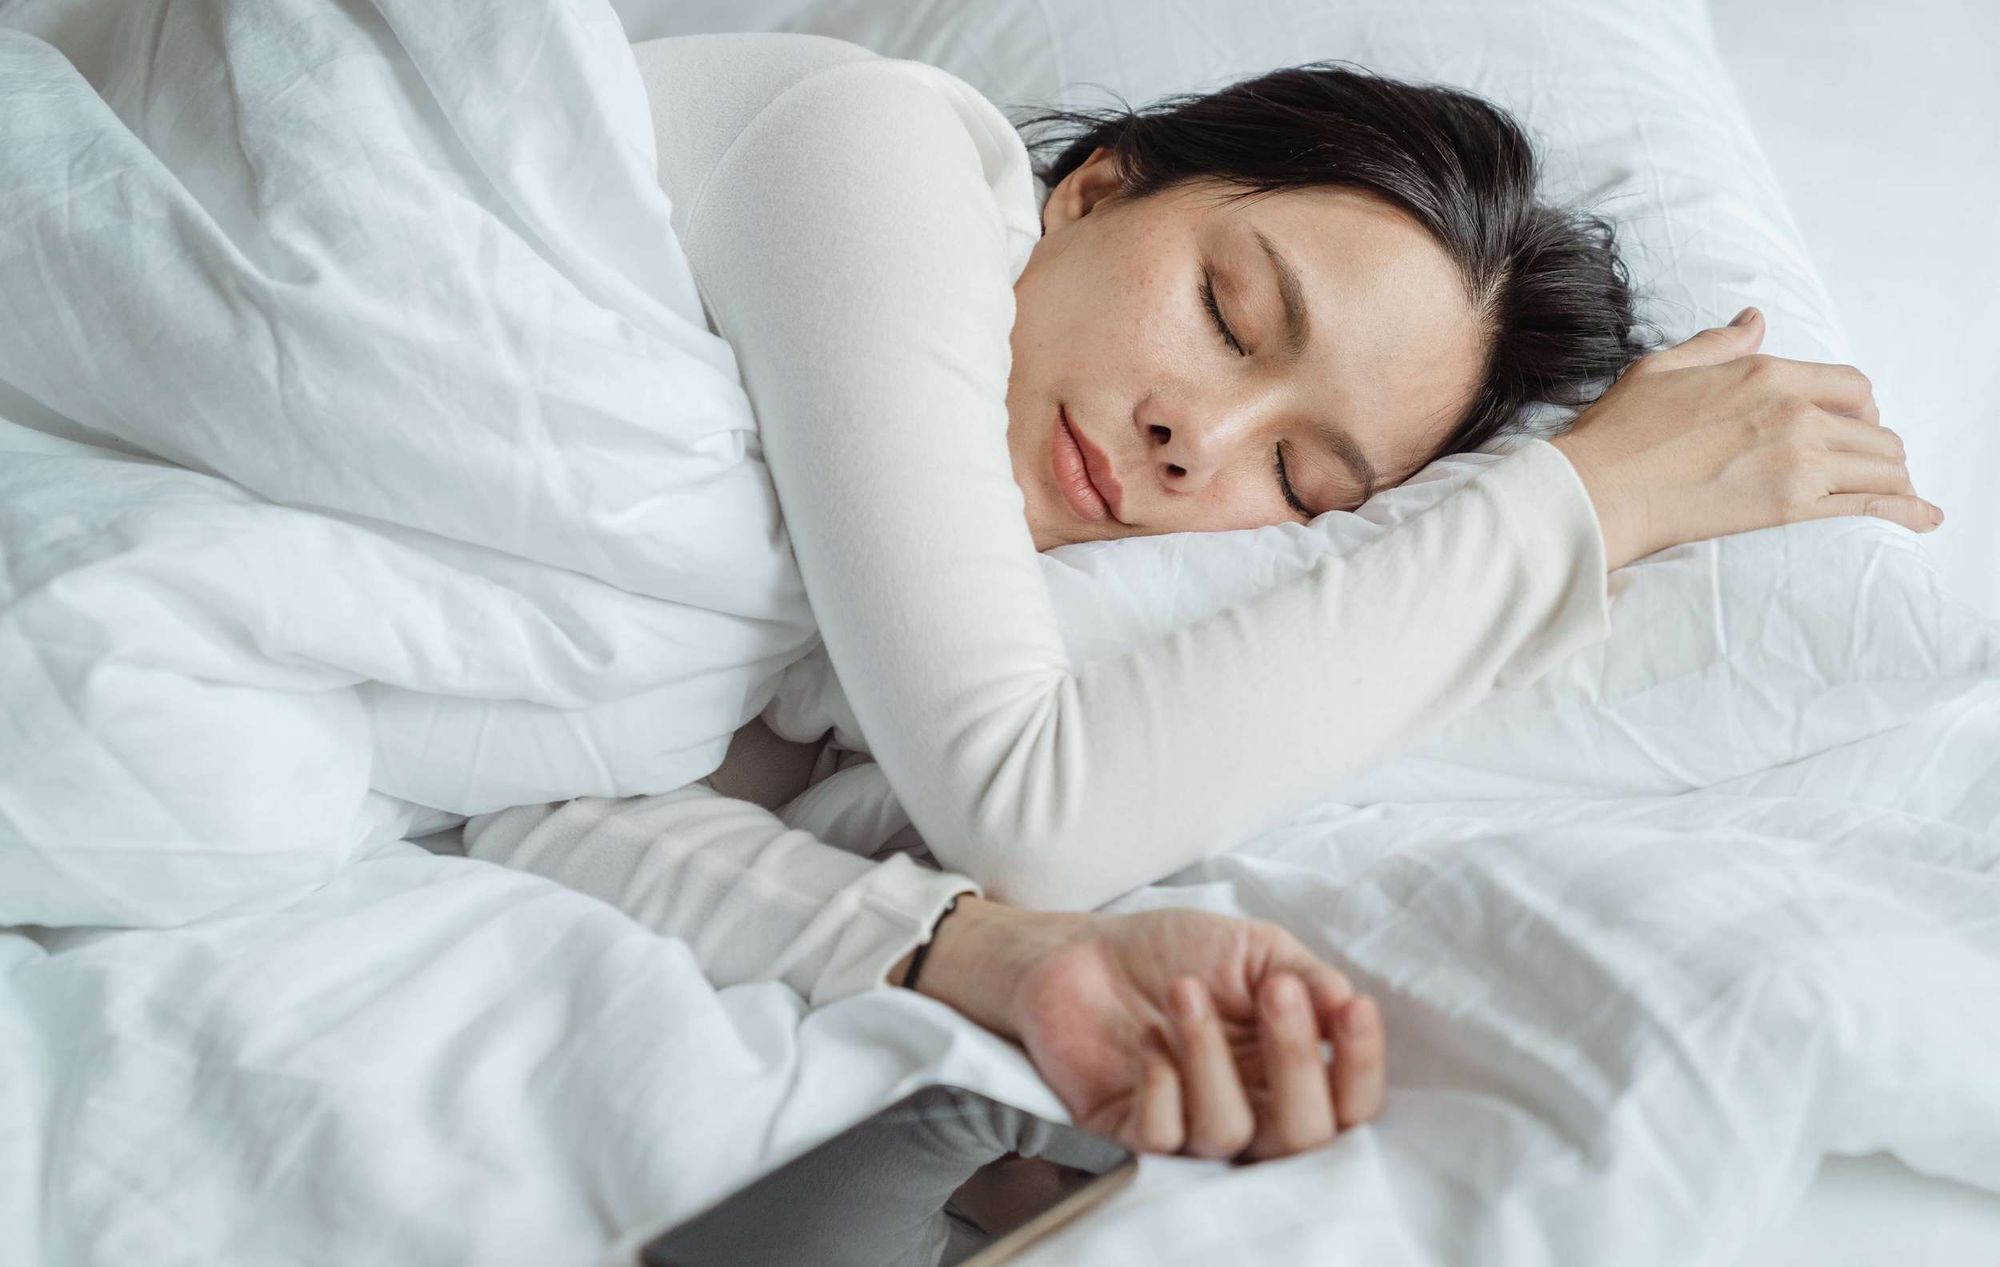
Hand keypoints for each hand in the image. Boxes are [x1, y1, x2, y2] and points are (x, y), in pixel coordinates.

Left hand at [900, 897, 1384, 1159]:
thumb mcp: (1255, 950)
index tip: (1351, 1009)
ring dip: (1210, 1056)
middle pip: (1302, 1136)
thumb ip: (1307, 978)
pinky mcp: (1130, 1132)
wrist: (1081, 950)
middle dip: (1296, 1060)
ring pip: (1228, 1133)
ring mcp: (1190, 1127)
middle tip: (1274, 991)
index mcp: (1288, 1072)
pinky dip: (1160, 1087)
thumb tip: (1347, 1004)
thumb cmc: (1174, 951)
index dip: (1360, 1066)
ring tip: (1184, 991)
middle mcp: (1249, 1109)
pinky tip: (1149, 1040)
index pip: (1348, 1102)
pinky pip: (1162, 1139)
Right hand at [1549, 307, 1940, 569]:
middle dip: (1875, 446)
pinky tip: (1925, 518)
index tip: (1852, 424)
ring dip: (1889, 479)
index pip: (1851, 385)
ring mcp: (1799, 460)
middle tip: (1862, 465)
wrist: (1601, 490)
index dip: (1861, 406)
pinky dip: (1905, 511)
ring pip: (1882, 465)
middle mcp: (1795, 411)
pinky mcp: (1791, 507)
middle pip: (1874, 427)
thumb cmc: (1620, 432)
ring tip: (1891, 494)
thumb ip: (1718, 344)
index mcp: (1766, 372)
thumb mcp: (1665, 367)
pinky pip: (1870, 505)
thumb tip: (1754, 322)